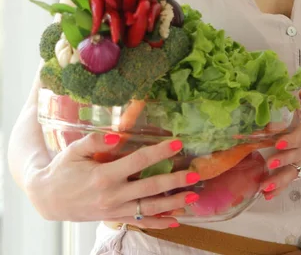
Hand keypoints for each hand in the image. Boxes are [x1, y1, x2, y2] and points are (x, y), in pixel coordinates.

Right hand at [25, 133, 200, 228]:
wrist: (48, 199)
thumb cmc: (62, 170)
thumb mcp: (74, 151)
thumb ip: (95, 141)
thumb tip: (117, 136)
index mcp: (104, 175)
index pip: (138, 162)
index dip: (159, 152)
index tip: (177, 143)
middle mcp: (113, 195)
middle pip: (150, 188)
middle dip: (175, 182)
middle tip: (195, 174)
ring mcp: (114, 210)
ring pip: (149, 208)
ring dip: (174, 203)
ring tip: (194, 196)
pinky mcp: (114, 218)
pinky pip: (140, 221)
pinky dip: (159, 222)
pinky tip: (177, 219)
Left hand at [262, 85, 300, 199]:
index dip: (292, 139)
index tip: (278, 142)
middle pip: (297, 155)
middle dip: (283, 160)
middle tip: (269, 163)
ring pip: (294, 171)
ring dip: (280, 180)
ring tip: (265, 186)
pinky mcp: (297, 166)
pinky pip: (289, 179)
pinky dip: (279, 188)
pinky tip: (266, 194)